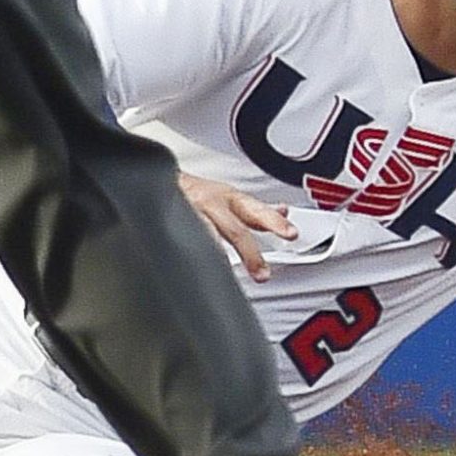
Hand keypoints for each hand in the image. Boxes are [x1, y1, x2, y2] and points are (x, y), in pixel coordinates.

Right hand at [177, 172, 294, 280]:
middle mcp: (213, 206)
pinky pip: (183, 242)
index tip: (291, 234)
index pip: (258, 212)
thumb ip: (257, 210)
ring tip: (227, 274)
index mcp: (232, 199)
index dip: (275, 222)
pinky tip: (192, 270)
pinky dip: (191, 256)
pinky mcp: (172, 224)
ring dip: (219, 258)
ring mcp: (191, 215)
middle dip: (250, 253)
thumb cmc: (201, 194)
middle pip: (235, 230)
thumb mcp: (233, 197)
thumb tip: (284, 212)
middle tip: (262, 274)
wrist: (164, 181)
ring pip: (207, 237)